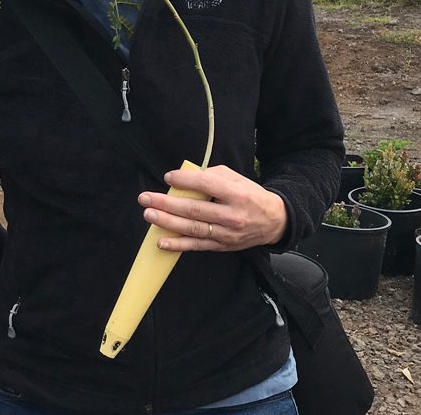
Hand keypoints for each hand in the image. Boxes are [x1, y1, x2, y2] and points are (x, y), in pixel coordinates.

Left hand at [137, 164, 288, 251]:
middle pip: (194, 209)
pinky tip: (161, 241)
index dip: (185, 180)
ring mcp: (226, 233)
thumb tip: (187, 176)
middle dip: (166, 203)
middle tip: (146, 198)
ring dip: (167, 221)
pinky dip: (178, 245)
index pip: (206, 185)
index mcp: (236, 194)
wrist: (274, 222)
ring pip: (192, 228)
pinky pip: (197, 246)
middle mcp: (231, 215)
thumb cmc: (251, 195)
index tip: (168, 177)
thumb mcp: (237, 179)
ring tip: (149, 214)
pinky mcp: (222, 246)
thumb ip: (213, 175)